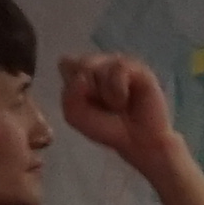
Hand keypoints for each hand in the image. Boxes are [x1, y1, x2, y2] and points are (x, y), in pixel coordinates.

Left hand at [56, 52, 178, 164]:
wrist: (138, 141)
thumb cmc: (107, 128)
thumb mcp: (76, 116)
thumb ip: (69, 96)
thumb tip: (83, 77)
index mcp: (82, 71)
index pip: (66, 62)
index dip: (72, 84)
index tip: (85, 102)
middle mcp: (101, 62)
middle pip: (80, 63)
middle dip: (88, 90)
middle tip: (103, 105)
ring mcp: (119, 62)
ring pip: (100, 67)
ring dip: (104, 94)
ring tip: (117, 106)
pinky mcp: (138, 67)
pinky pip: (118, 69)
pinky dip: (118, 91)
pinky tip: (126, 101)